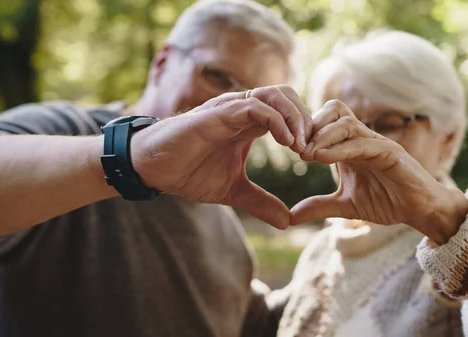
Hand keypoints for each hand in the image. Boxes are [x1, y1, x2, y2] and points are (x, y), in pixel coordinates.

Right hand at [131, 85, 312, 228]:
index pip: (287, 112)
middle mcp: (242, 111)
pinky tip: (287, 143)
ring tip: (303, 145)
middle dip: (307, 118)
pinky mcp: (217, 115)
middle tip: (314, 149)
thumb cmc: (188, 172)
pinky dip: (276, 120)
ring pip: (274, 94)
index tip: (316, 156)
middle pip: (286, 95)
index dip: (306, 129)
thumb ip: (261, 202)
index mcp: (248, 124)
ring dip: (296, 117)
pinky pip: (254, 106)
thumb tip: (287, 222)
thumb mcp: (233, 191)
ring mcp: (230, 109)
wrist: (152, 169)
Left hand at [292, 100, 467, 243]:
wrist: (419, 211)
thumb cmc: (387, 202)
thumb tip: (290, 217)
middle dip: (312, 126)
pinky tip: (323, 159)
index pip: (325, 121)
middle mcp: (362, 138)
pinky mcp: (390, 152)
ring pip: (346, 122)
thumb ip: (320, 206)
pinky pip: (363, 143)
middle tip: (297, 149)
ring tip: (307, 154)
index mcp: (349, 146)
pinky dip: (341, 149)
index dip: (306, 130)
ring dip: (323, 136)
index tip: (291, 149)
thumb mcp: (345, 206)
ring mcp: (377, 143)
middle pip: (334, 110)